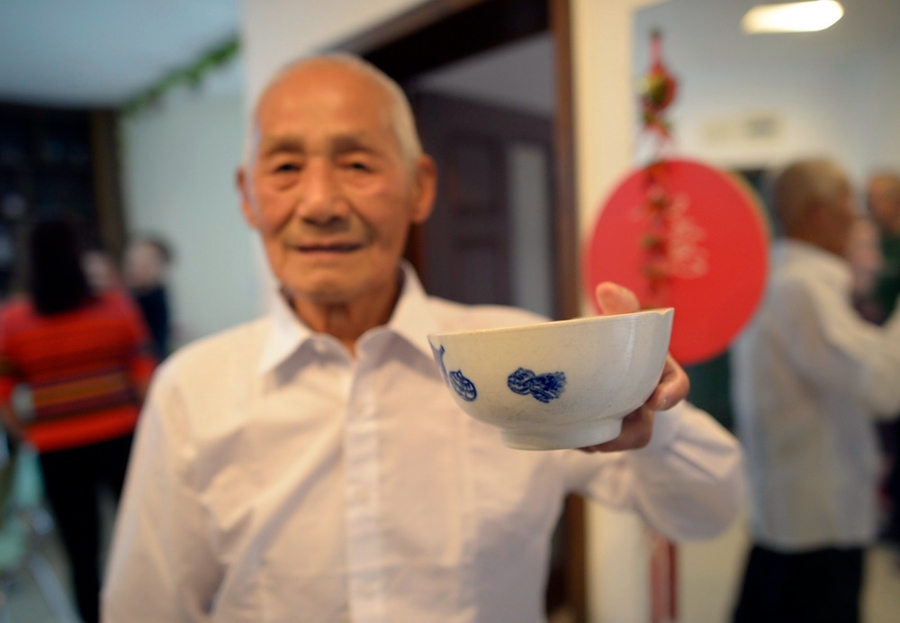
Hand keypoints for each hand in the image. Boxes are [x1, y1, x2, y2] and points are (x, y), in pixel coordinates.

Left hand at [578, 282, 688, 452]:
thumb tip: (606, 289)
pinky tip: (565, 434)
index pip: (678, 388)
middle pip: (643, 430)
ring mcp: (626, 422)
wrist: (596, 362)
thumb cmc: (618, 341)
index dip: (671, 396)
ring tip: (579, 436)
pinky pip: (598, 446)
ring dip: (599, 442)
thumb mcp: (623, 322)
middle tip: (603, 430)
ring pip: (619, 442)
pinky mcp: (606, 434)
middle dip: (625, 433)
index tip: (656, 400)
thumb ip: (620, 308)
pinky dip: (583, 442)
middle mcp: (645, 404)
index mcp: (660, 375)